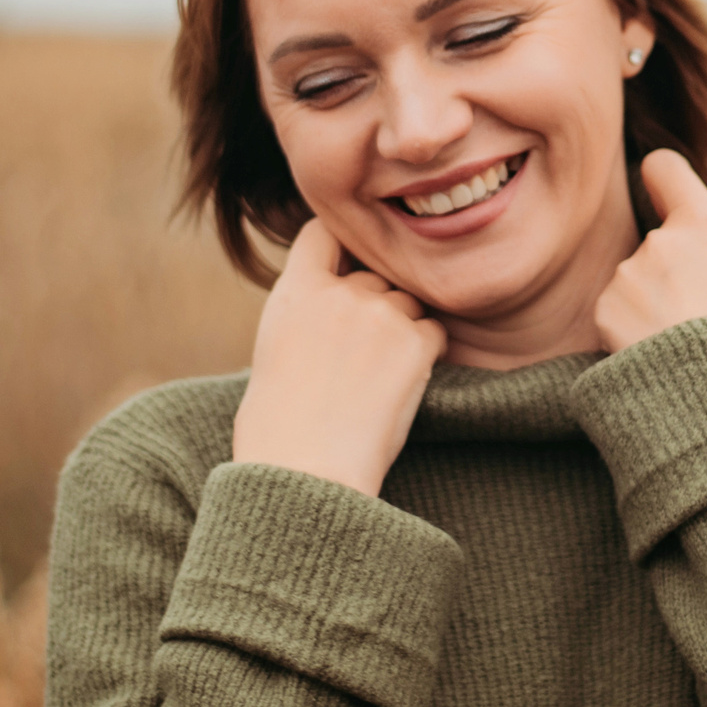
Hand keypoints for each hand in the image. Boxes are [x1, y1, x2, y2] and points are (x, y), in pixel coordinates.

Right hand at [233, 219, 447, 498]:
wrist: (305, 474)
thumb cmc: (277, 434)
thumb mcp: (272, 356)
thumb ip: (302, 319)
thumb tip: (321, 313)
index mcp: (294, 293)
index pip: (322, 232)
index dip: (339, 245)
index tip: (346, 265)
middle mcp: (339, 293)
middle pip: (372, 276)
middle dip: (372, 305)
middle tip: (360, 357)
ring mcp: (380, 315)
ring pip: (407, 303)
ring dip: (401, 329)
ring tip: (376, 379)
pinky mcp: (416, 343)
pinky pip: (434, 332)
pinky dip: (425, 354)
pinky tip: (399, 388)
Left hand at [594, 149, 706, 352]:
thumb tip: (694, 251)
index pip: (665, 168)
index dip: (662, 181)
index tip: (661, 192)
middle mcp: (662, 239)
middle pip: (655, 244)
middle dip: (668, 274)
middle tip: (695, 315)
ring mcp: (629, 273)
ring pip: (634, 283)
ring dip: (649, 307)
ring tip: (681, 342)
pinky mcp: (606, 308)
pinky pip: (616, 314)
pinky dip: (630, 333)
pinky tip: (657, 354)